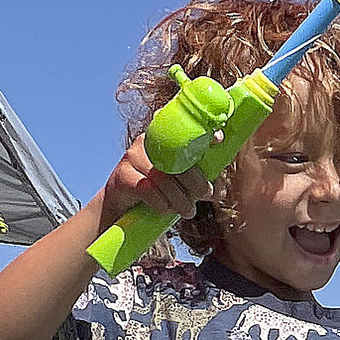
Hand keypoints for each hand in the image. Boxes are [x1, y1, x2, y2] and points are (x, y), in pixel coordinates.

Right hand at [98, 134, 213, 230]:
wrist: (121, 209)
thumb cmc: (154, 193)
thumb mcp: (178, 184)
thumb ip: (195, 180)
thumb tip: (217, 190)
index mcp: (162, 139)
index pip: (181, 128)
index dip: (202, 132)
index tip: (219, 140)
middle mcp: (146, 143)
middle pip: (176, 156)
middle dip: (196, 180)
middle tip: (205, 194)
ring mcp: (131, 157)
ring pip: (162, 176)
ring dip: (180, 198)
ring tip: (188, 211)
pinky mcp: (122, 176)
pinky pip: (146, 189)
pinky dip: (161, 202)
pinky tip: (166, 209)